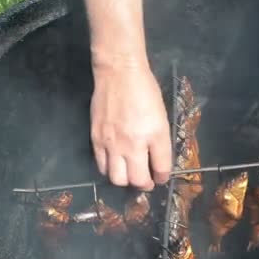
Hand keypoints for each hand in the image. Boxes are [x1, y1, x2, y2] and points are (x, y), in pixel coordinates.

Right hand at [90, 61, 170, 189]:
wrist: (118, 73)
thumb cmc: (145, 92)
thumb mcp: (161, 117)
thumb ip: (160, 142)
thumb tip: (157, 162)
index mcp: (155, 135)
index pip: (161, 168)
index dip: (162, 177)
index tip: (160, 178)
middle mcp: (134, 143)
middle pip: (137, 180)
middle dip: (144, 185)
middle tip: (146, 181)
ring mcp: (113, 143)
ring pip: (117, 179)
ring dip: (125, 181)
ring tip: (129, 174)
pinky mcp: (96, 139)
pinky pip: (101, 166)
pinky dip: (109, 170)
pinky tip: (114, 164)